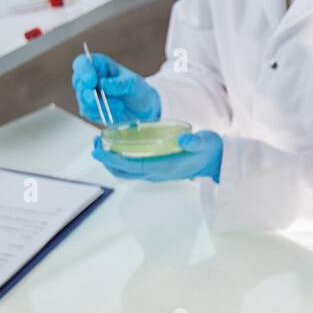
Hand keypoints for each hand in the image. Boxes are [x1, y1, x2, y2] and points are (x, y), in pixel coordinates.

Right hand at [72, 53, 160, 123]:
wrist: (144, 110)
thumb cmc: (139, 91)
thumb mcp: (134, 84)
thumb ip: (119, 84)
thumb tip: (102, 84)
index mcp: (100, 66)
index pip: (82, 63)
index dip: (84, 71)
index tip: (92, 81)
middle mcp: (91, 78)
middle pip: (79, 82)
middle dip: (90, 93)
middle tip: (103, 98)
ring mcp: (89, 94)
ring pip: (83, 99)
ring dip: (100, 105)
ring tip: (119, 106)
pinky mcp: (90, 109)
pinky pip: (88, 112)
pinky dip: (101, 113)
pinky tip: (115, 112)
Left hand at [92, 132, 222, 182]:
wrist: (217, 161)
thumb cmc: (210, 151)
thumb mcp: (205, 142)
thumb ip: (194, 141)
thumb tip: (183, 139)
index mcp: (165, 167)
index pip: (132, 166)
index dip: (113, 159)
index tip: (99, 151)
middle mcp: (157, 173)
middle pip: (124, 172)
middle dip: (106, 160)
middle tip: (95, 144)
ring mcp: (156, 172)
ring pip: (126, 171)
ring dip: (111, 161)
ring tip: (102, 144)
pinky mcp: (157, 168)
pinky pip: (133, 167)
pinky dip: (120, 159)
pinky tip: (118, 146)